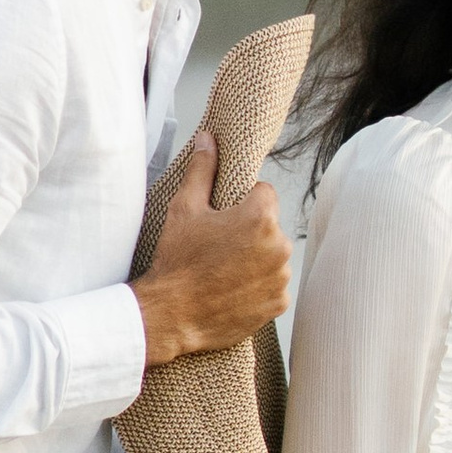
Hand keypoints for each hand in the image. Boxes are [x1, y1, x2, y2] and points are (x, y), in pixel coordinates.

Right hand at [133, 134, 290, 366]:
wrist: (170, 315)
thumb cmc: (177, 260)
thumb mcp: (184, 208)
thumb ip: (202, 169)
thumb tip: (208, 138)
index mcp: (260, 216)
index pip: (264, 193)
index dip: (242, 203)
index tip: (223, 219)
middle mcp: (279, 246)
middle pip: (270, 226)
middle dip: (249, 232)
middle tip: (218, 247)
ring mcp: (281, 277)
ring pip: (272, 256)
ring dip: (255, 259)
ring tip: (223, 270)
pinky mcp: (278, 303)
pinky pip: (273, 286)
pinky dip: (257, 286)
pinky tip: (231, 289)